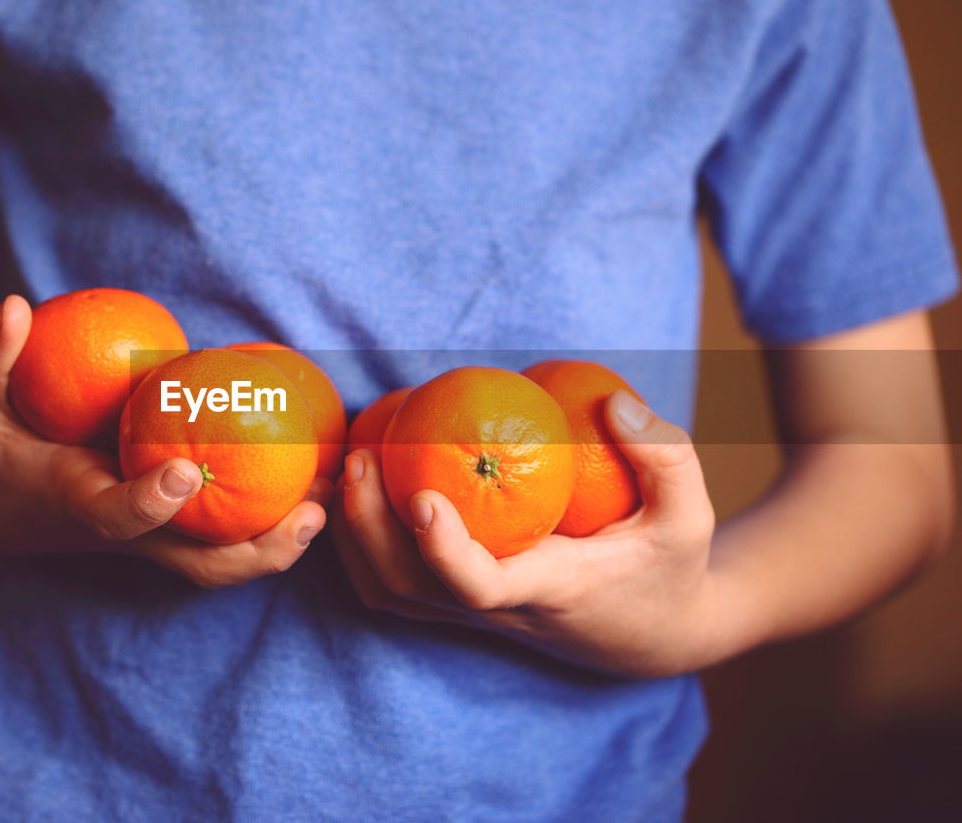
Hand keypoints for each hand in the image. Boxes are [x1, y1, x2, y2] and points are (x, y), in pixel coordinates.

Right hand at [0, 295, 327, 587]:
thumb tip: (13, 306)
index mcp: (76, 501)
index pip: (116, 516)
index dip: (150, 501)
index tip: (184, 472)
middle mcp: (124, 530)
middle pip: (199, 565)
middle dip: (259, 550)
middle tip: (312, 512)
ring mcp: (152, 536)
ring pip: (225, 561)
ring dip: (284, 540)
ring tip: (338, 496)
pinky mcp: (171, 528)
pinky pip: (229, 534)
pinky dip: (275, 518)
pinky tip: (319, 477)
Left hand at [337, 391, 720, 676]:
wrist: (654, 636)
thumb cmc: (670, 569)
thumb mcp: (690, 516)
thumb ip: (663, 455)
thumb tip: (613, 400)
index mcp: (549, 588)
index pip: (483, 587)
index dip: (445, 551)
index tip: (423, 497)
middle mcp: (499, 609)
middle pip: (409, 588)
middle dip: (368, 528)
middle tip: (358, 454)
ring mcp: (473, 613)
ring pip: (390, 593)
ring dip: (353, 536)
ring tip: (346, 464)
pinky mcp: (461, 606)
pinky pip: (394, 586)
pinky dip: (362, 544)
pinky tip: (360, 488)